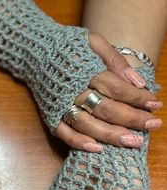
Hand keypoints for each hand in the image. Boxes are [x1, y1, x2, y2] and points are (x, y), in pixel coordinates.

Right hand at [55, 32, 162, 151]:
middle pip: (106, 108)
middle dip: (132, 119)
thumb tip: (138, 81)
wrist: (34, 51)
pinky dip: (78, 142)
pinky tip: (97, 148)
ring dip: (111, 135)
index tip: (155, 104)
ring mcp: (61, 104)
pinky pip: (63, 132)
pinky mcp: (50, 114)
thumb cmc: (67, 46)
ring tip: (134, 142)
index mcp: (85, 70)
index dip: (137, 97)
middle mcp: (73, 90)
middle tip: (154, 125)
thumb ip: (114, 58)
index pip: (117, 88)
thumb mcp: (93, 41)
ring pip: (88, 124)